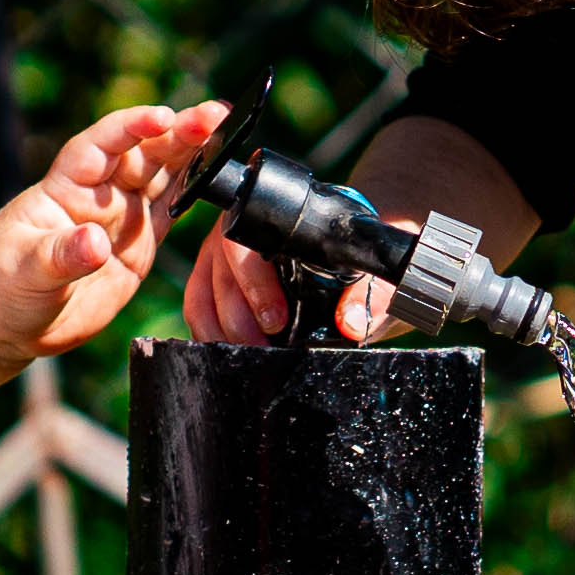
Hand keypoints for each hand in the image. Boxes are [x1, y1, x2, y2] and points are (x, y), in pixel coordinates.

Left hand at [0, 101, 229, 362]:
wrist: (2, 322)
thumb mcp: (24, 271)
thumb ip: (60, 255)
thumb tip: (95, 243)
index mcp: (65, 187)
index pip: (100, 146)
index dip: (130, 129)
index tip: (161, 117)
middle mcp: (98, 194)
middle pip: (143, 153)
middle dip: (178, 132)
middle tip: (216, 115)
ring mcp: (121, 217)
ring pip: (164, 174)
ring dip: (195, 153)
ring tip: (229, 132)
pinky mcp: (139, 244)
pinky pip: (173, 209)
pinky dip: (197, 191)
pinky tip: (222, 176)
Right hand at [178, 219, 395, 344]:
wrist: (352, 250)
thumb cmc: (360, 257)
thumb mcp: (377, 269)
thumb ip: (375, 292)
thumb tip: (351, 322)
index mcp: (277, 218)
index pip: (248, 241)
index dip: (255, 283)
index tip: (277, 320)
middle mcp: (241, 230)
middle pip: (221, 271)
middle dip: (237, 317)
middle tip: (263, 347)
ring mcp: (222, 255)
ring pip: (203, 291)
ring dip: (219, 330)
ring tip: (249, 355)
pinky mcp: (213, 279)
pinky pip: (197, 306)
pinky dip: (208, 332)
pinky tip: (229, 351)